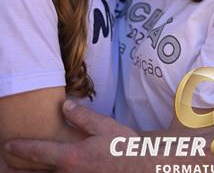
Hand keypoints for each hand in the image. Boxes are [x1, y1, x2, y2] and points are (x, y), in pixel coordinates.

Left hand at [4, 101, 133, 172]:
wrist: (142, 169)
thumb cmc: (124, 148)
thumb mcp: (105, 126)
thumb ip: (82, 116)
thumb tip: (63, 107)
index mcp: (71, 157)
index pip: (39, 152)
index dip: (22, 148)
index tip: (9, 145)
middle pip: (36, 172)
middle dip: (19, 167)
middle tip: (6, 162)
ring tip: (20, 169)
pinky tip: (47, 172)